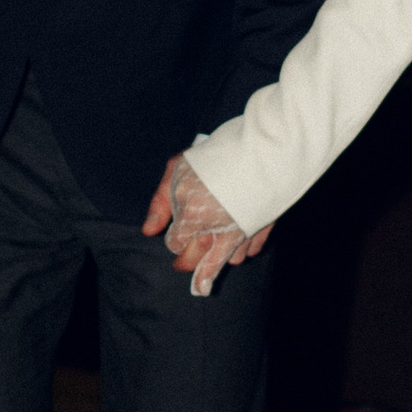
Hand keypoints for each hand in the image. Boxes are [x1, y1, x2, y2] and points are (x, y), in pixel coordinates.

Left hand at [141, 152, 270, 295]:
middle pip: (198, 264)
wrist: (261, 146)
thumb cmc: (215, 155)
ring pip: (228, 261)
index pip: (176, 245)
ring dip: (220, 255)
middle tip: (185, 260)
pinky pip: (250, 251)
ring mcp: (242, 232)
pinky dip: (244, 246)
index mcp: (193, 216)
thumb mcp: (176, 169)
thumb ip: (160, 203)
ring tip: (216, 242)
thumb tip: (149, 232)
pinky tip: (238, 232)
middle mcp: (218, 231)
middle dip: (189, 262)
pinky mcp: (263, 229)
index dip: (175, 239)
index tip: (179, 230)